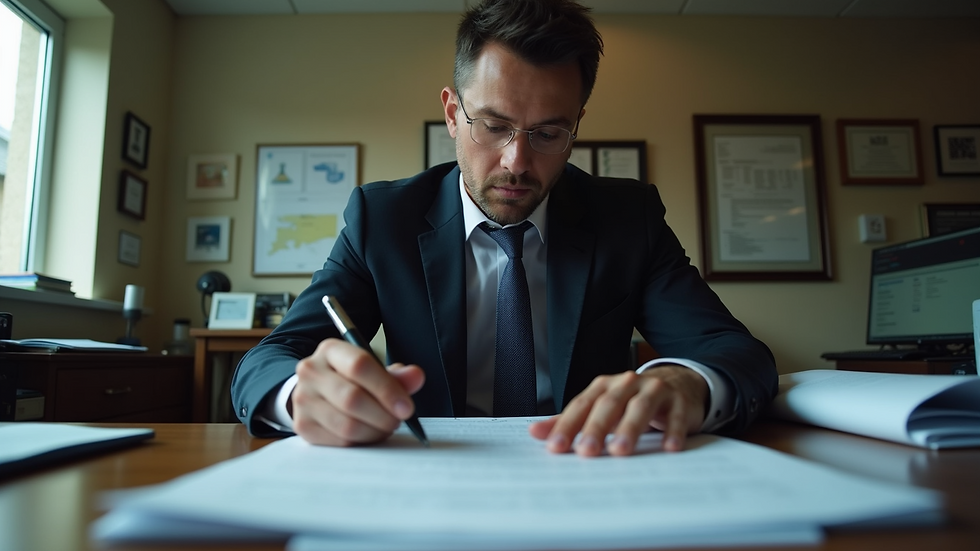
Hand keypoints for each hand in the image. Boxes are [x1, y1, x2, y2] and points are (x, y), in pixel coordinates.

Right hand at [290, 338, 424, 445]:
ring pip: (346, 424)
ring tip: (385, 427)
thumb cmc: (349, 379)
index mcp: (330, 350)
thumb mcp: (373, 370)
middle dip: (383, 415)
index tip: (406, 407)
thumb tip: (416, 376)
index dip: (387, 389)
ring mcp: (303, 399)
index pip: (360, 366)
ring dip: (374, 431)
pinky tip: (369, 434)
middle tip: (397, 421)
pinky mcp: (302, 425)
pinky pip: (339, 441)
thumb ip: (397, 375)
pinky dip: (361, 442)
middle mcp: (311, 372)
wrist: (315, 391)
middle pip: (352, 398)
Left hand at [528, 365, 706, 456]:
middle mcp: (626, 384)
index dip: (567, 425)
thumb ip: (570, 420)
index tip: (555, 447)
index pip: (581, 405)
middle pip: (608, 404)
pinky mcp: (679, 401)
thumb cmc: (630, 402)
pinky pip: (676, 416)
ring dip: (630, 428)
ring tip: (620, 451)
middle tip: (586, 451)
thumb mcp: (600, 408)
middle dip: (596, 428)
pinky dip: (673, 430)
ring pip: (640, 406)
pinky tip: (669, 447)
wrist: (677, 384)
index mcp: (603, 387)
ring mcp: (654, 390)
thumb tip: (534, 432)